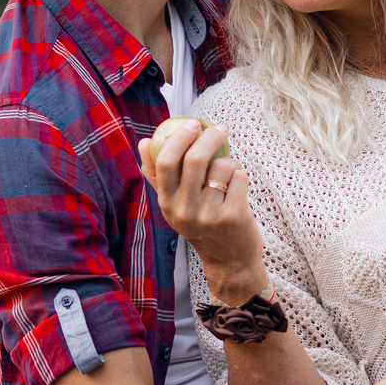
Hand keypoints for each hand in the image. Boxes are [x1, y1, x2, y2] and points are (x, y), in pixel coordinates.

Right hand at [137, 120, 266, 300]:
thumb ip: (159, 175)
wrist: (229, 261)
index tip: (192, 123)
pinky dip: (241, 174)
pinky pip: (239, 176)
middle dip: (209, 137)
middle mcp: (185, 211)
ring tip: (229, 174)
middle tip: (219, 128)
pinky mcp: (233, 216)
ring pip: (222, 166)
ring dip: (229, 161)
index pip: (165, 163)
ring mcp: (209, 215)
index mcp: (167, 204)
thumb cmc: (201, 224)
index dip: (179, 138)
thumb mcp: (175, 205)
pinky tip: (238, 187)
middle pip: (195, 159)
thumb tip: (144, 141)